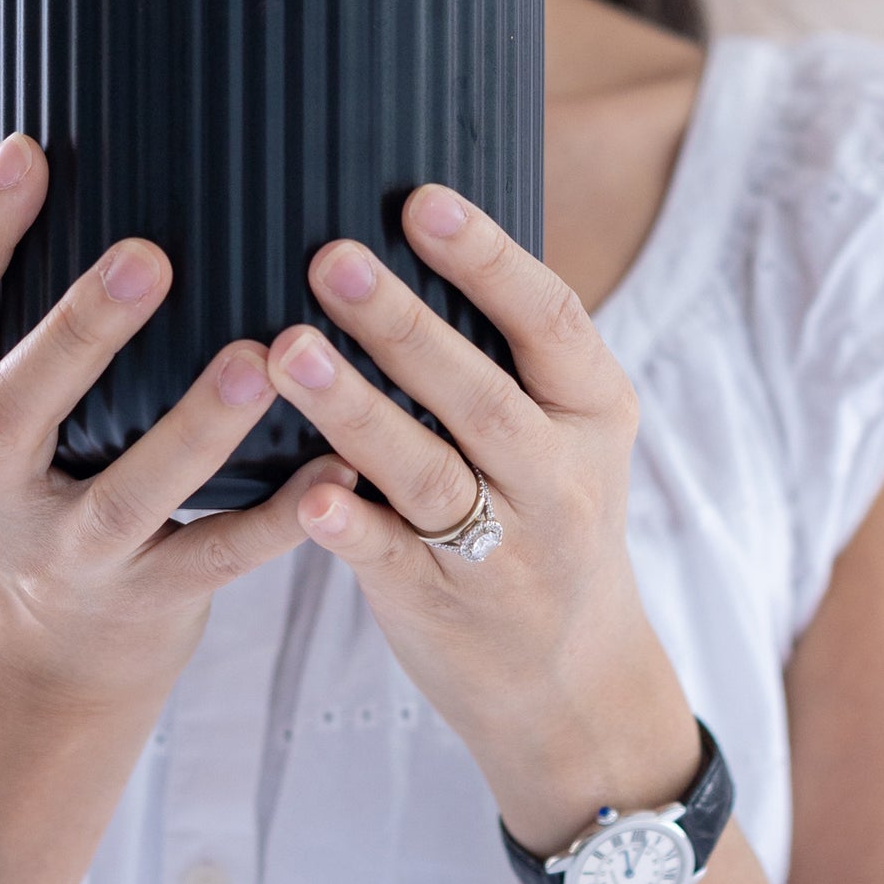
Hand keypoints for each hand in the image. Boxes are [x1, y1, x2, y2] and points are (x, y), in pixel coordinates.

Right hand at [0, 89, 324, 713]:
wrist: (46, 654)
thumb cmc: (20, 463)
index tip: (32, 147)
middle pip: (14, 409)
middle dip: (78, 333)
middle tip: (149, 254)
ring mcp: (62, 558)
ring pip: (126, 498)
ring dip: (194, 429)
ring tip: (262, 356)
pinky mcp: (144, 606)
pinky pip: (216, 562)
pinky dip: (277, 518)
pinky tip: (336, 463)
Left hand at [268, 183, 700, 852]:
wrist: (574, 682)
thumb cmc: (547, 516)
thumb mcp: (567, 433)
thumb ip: (510, 353)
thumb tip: (415, 221)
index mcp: (594, 412)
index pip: (551, 320)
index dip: (487, 259)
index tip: (421, 202)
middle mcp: (558, 479)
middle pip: (480, 394)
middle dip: (404, 325)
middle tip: (331, 258)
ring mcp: (504, 552)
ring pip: (428, 473)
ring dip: (356, 410)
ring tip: (289, 351)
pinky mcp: (443, 607)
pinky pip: (391, 559)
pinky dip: (351, 524)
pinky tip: (308, 491)